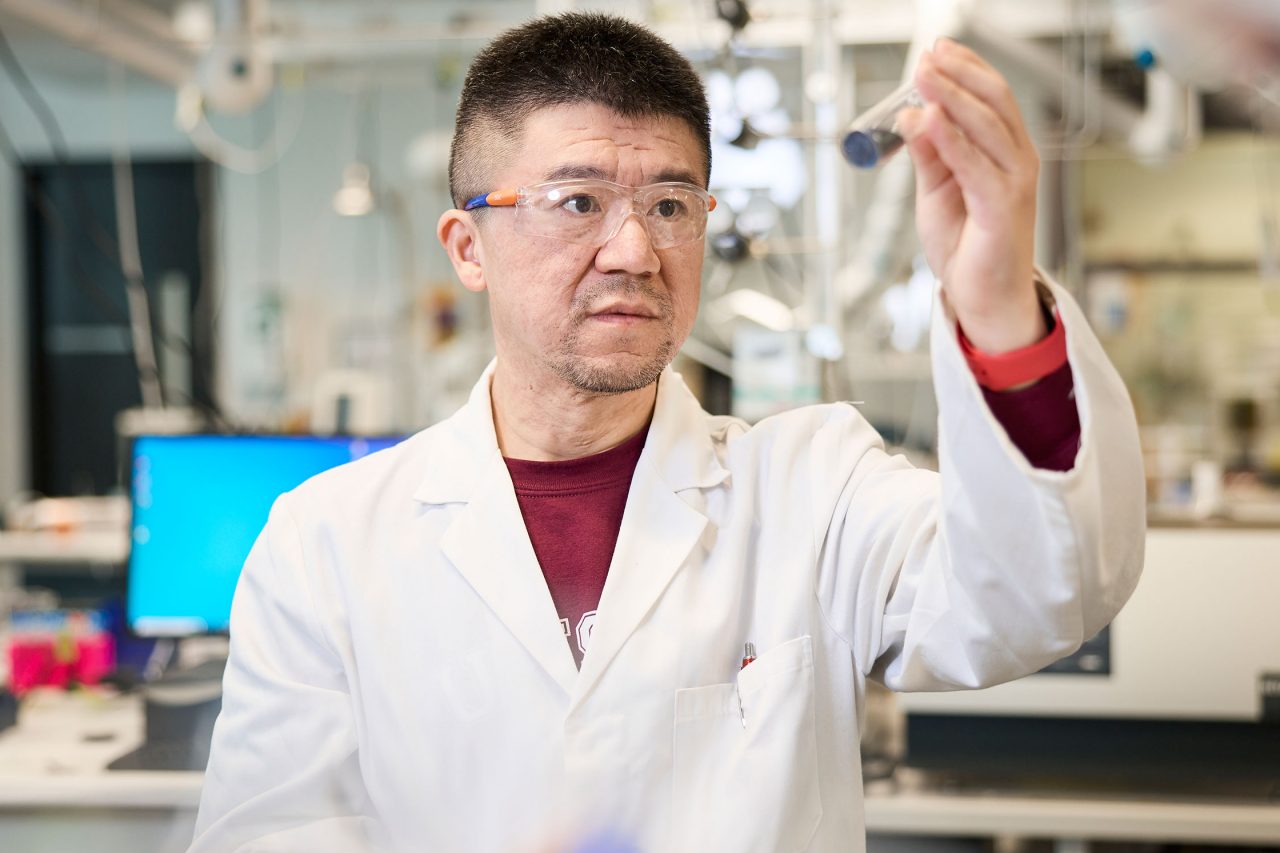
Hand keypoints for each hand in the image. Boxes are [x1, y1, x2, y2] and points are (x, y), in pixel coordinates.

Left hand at [898, 38, 1044, 352]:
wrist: (984, 295)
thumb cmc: (967, 244)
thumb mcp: (937, 190)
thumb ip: (928, 154)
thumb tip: (911, 115)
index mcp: (1005, 151)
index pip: (991, 96)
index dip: (966, 69)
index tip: (936, 50)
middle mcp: (1017, 160)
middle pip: (992, 103)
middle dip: (957, 76)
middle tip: (926, 57)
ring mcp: (1014, 183)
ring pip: (985, 128)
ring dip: (951, 99)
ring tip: (922, 78)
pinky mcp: (1003, 208)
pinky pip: (975, 167)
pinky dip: (951, 141)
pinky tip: (930, 121)